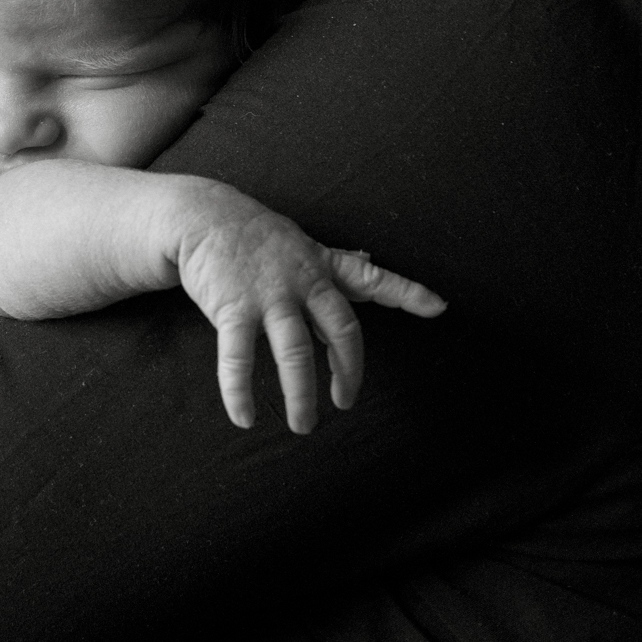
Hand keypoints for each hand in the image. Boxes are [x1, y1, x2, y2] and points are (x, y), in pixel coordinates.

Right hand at [170, 186, 444, 433]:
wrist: (202, 216)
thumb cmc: (258, 236)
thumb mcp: (305, 244)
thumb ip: (338, 262)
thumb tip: (370, 259)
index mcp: (323, 268)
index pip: (374, 279)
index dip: (407, 294)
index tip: (439, 307)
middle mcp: (303, 282)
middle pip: (342, 330)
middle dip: (349, 371)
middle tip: (345, 402)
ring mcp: (268, 296)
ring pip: (295, 352)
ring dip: (301, 394)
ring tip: (303, 424)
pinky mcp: (232, 308)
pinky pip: (238, 358)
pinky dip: (240, 392)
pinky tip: (245, 417)